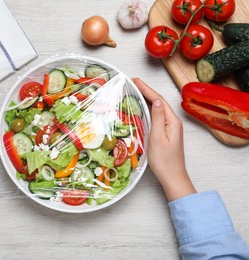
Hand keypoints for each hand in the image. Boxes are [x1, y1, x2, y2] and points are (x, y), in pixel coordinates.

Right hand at [132, 78, 195, 200]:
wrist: (172, 177)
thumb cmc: (164, 161)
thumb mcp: (158, 138)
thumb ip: (158, 118)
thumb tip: (157, 101)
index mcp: (172, 122)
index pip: (158, 100)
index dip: (147, 89)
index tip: (135, 80)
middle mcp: (172, 122)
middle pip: (158, 102)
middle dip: (146, 91)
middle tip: (133, 83)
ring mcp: (169, 128)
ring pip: (157, 109)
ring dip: (146, 99)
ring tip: (135, 91)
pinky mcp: (165, 134)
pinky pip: (156, 117)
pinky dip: (148, 110)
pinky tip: (141, 109)